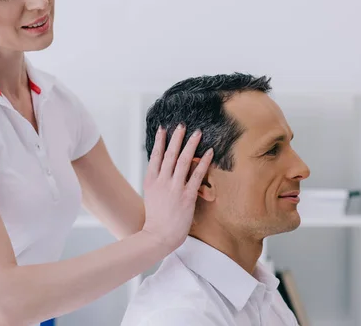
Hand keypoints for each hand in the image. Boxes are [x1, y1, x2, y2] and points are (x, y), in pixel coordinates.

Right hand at [142, 124, 213, 251]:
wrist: (158, 236)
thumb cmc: (156, 218)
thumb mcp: (150, 196)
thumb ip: (156, 181)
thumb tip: (163, 170)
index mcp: (151, 180)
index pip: (155, 156)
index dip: (159, 141)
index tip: (163, 128)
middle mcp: (162, 181)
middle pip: (170, 154)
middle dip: (176, 138)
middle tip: (182, 125)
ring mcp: (174, 187)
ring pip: (184, 161)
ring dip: (191, 145)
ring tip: (197, 133)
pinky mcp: (187, 196)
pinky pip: (197, 175)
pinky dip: (204, 162)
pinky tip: (209, 152)